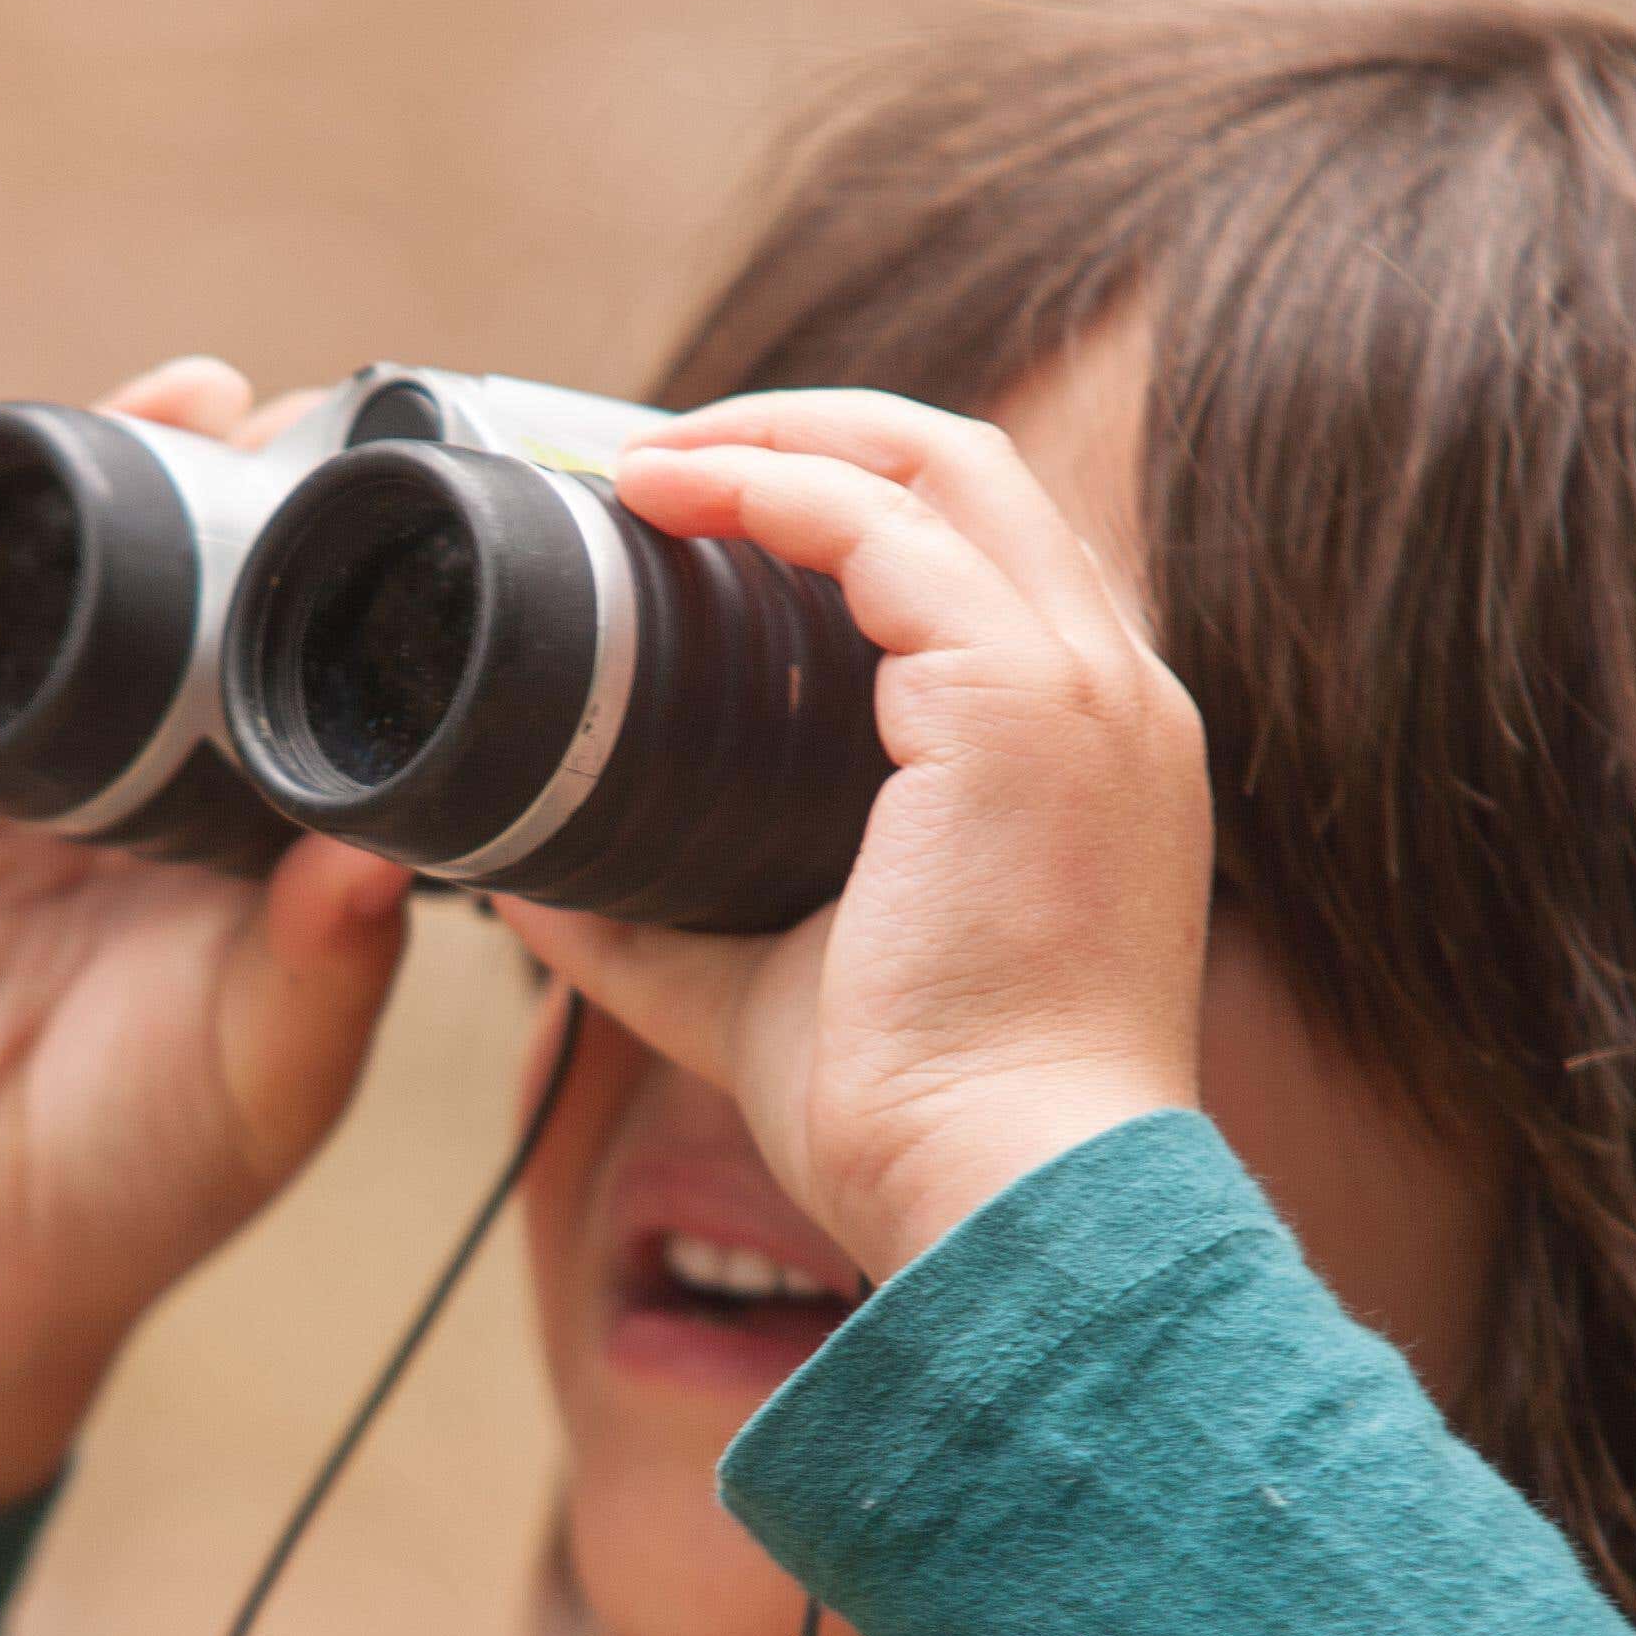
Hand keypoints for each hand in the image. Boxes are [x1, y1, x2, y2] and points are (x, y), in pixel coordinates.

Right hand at [0, 359, 411, 1589]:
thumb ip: (329, 965)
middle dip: (232, 474)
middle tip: (271, 410)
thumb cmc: (149, 1157)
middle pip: (191, 575)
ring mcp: (19, 751)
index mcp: (262, 810)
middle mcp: (150, 756)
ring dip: (88, 467)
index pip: (307, 650)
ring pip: (50, 577)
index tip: (400, 482)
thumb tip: (384, 857)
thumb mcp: (275, 1070)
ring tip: (158, 396)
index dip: (343, 564)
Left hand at [493, 390, 1210, 1278]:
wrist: (1011, 1203)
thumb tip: (523, 880)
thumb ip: (655, 927)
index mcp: (1087, 755)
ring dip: (783, 435)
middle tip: (663, 457)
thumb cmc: (920, 1125)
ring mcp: (1082, 690)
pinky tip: (669, 497)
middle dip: (816, 432)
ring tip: (647, 459)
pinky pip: (884, 532)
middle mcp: (1113, 698)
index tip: (709, 514)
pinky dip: (772, 488)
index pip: (986, 561)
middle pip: (975, 476)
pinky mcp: (1021, 703)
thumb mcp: (767, 992)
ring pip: (942, 466)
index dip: (851, 504)